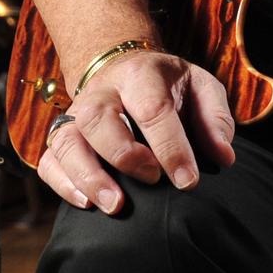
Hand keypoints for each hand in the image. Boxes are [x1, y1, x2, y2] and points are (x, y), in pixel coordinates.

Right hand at [34, 49, 237, 212]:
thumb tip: (223, 157)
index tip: (187, 181)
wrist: (122, 66)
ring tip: (115, 205)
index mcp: (140, 75)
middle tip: (152, 181)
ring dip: (88, 175)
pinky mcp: (60, 137)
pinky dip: (63, 184)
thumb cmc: (167, 86)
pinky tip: (86, 204)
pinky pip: (49, 161)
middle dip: (123, 154)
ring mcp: (75, 114)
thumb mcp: (200, 86)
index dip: (170, 147)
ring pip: (67, 141)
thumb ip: (215, 118)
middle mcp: (101, 92)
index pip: (151, 108)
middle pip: (97, 118)